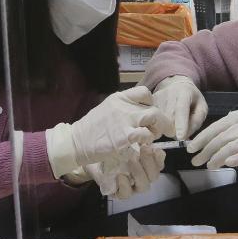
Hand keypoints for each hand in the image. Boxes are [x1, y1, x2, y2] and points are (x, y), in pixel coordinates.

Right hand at [46, 86, 172, 175]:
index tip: (149, 113)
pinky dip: (147, 141)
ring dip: (156, 130)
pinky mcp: (125, 136)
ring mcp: (125, 120)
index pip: (144, 92)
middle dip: (161, 121)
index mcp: (119, 98)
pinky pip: (146, 135)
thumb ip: (122, 108)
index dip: (151, 103)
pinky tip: (140, 146)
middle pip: (154, 108)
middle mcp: (124, 106)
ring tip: (150, 138)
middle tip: (160, 131)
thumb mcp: (106, 110)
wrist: (76, 142)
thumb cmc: (91, 129)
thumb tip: (138, 112)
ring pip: (154, 118)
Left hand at [85, 144, 165, 198]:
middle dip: (150, 163)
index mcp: (146, 164)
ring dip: (139, 173)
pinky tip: (120, 175)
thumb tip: (151, 131)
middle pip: (154, 176)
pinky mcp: (119, 192)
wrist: (91, 157)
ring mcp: (131, 186)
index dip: (159, 158)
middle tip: (143, 149)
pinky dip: (125, 185)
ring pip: (143, 186)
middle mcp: (141, 176)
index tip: (155, 148)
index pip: (159, 164)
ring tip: (131, 160)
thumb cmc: (111, 147)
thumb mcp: (126, 139)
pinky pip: (126, 194)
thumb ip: (140, 136)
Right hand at [153, 75, 207, 139]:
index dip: (181, 124)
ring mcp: (156, 98)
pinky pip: (151, 119)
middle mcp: (168, 94)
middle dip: (174, 130)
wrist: (174, 83)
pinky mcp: (147, 102)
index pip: (181, 110)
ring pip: (159, 122)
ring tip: (171, 121)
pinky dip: (157, 124)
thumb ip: (196, 121)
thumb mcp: (201, 108)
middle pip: (169, 120)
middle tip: (179, 128)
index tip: (181, 137)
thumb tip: (186, 137)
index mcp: (184, 93)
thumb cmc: (191, 98)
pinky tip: (162, 119)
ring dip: (165, 128)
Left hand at [187, 108, 237, 189]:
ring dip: (217, 157)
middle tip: (196, 160)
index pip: (218, 125)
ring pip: (232, 146)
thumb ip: (226, 131)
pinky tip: (227, 163)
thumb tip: (200, 140)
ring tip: (208, 166)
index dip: (202, 137)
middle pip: (223, 137)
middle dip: (206, 150)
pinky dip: (237, 159)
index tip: (191, 147)